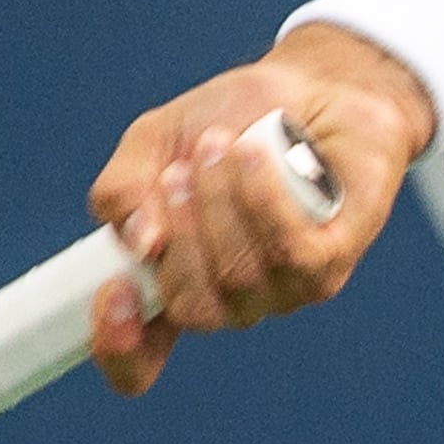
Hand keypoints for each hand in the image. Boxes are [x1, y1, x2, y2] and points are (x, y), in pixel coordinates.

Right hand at [81, 22, 435, 395]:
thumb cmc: (233, 120)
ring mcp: (283, 288)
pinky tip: (256, 155)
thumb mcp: (154, 141)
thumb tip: (140, 244)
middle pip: (191, 306)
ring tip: (222, 142)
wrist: (315, 84)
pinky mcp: (331, 262)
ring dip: (221, 203)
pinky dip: (265, 199)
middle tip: (181, 170)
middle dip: (179, 231)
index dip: (118, 346)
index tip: (113, 291)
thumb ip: (123, 188)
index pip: (139, 360)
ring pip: (240, 276)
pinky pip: (292, 253)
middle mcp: (229, 299)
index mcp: (175, 282)